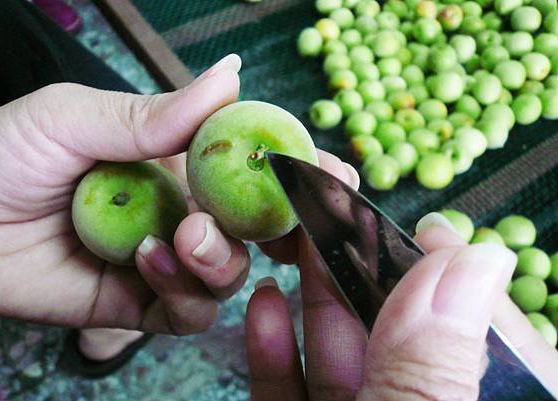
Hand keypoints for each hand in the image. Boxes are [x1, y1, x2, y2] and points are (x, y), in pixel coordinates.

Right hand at [246, 210, 557, 399]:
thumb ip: (435, 367)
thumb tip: (473, 261)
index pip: (481, 337)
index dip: (453, 277)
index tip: (426, 228)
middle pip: (398, 335)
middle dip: (361, 269)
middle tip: (331, 207)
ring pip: (341, 359)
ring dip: (313, 297)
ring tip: (293, 238)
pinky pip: (292, 394)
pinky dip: (274, 351)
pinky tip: (263, 304)